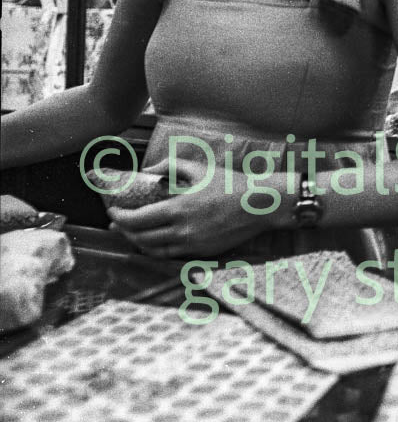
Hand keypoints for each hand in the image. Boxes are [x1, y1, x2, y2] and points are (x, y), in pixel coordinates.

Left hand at [107, 157, 271, 258]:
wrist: (261, 205)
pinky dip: (156, 250)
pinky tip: (154, 241)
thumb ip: (170, 166)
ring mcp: (192, 244)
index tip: (112, 211)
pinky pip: (170, 256)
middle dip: (124, 231)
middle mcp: (183, 230)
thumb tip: (148, 170)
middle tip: (117, 223)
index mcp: (180, 208)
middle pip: (140, 238)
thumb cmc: (232, 184)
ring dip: (137, 243)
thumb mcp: (200, 169)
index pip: (137, 219)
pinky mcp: (202, 253)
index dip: (119, 218)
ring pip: (153, 250)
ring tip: (132, 234)